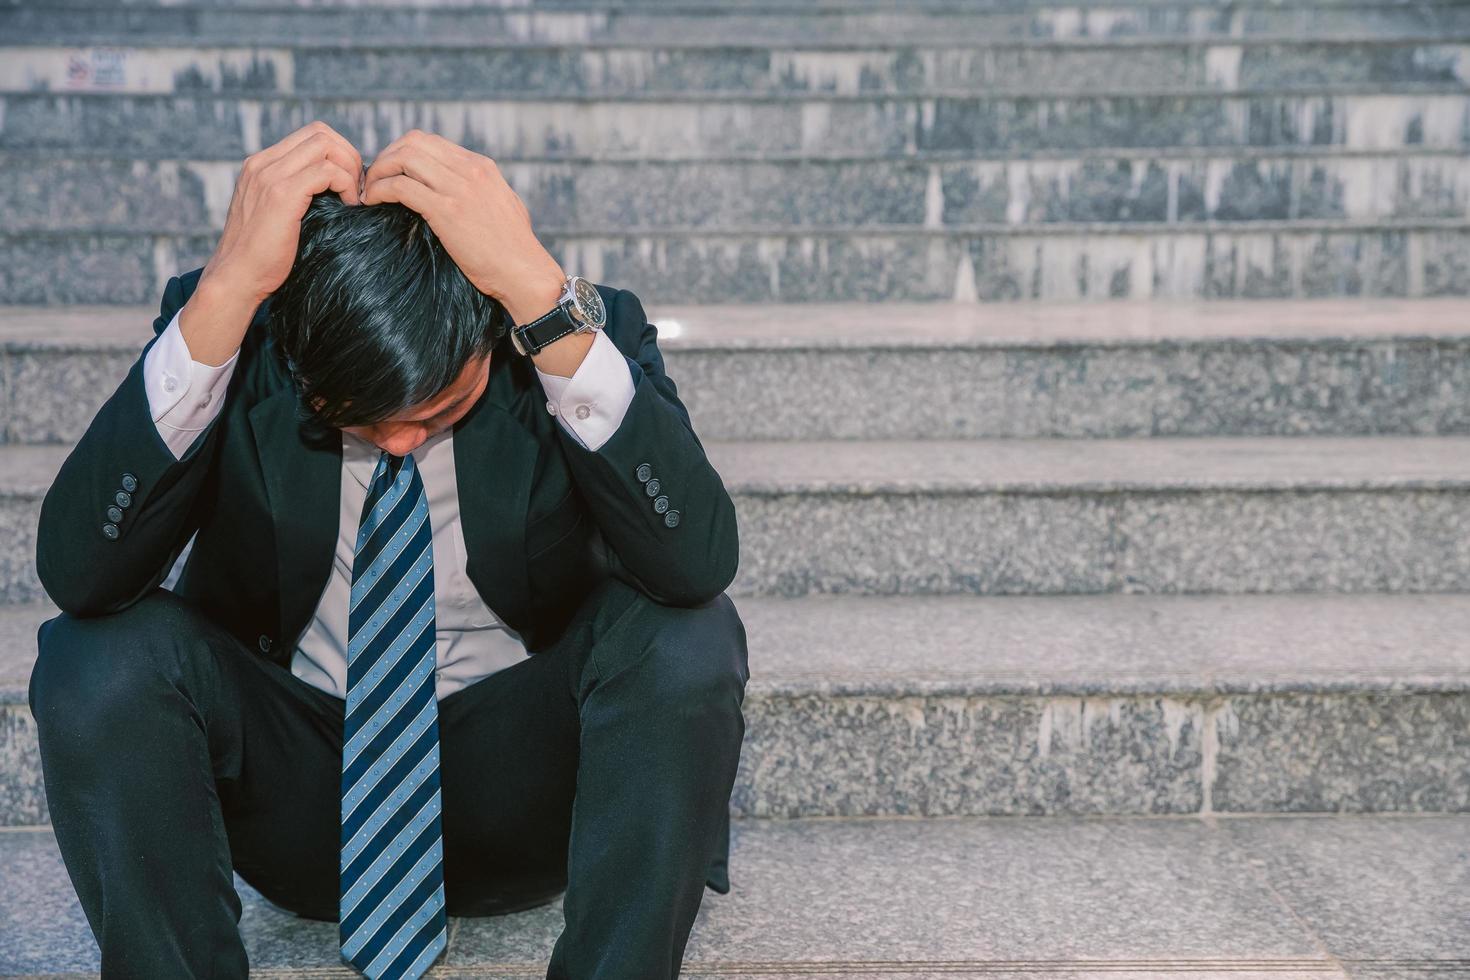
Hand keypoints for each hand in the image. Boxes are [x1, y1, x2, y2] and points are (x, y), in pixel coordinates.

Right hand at [200, 121, 363, 305]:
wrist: (237, 278)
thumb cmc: (263, 256)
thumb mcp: (278, 215)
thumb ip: (296, 194)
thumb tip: (335, 188)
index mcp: (261, 165)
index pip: (311, 135)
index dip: (340, 153)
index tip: (350, 183)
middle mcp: (262, 163)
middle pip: (321, 133)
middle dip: (349, 156)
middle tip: (357, 189)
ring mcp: (269, 176)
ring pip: (326, 145)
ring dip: (350, 169)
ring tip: (353, 199)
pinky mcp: (281, 195)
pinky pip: (327, 171)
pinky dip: (346, 185)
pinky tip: (348, 207)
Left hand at [359, 129, 565, 322]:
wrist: (525, 273)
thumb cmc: (515, 250)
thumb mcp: (503, 206)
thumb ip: (481, 192)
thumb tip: (463, 192)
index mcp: (481, 166)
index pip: (430, 142)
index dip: (401, 153)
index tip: (390, 173)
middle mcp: (470, 170)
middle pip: (412, 142)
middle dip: (385, 157)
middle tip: (373, 180)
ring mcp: (459, 189)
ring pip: (403, 158)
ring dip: (379, 172)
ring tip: (370, 192)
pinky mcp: (447, 211)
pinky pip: (401, 187)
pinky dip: (381, 191)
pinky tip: (373, 203)